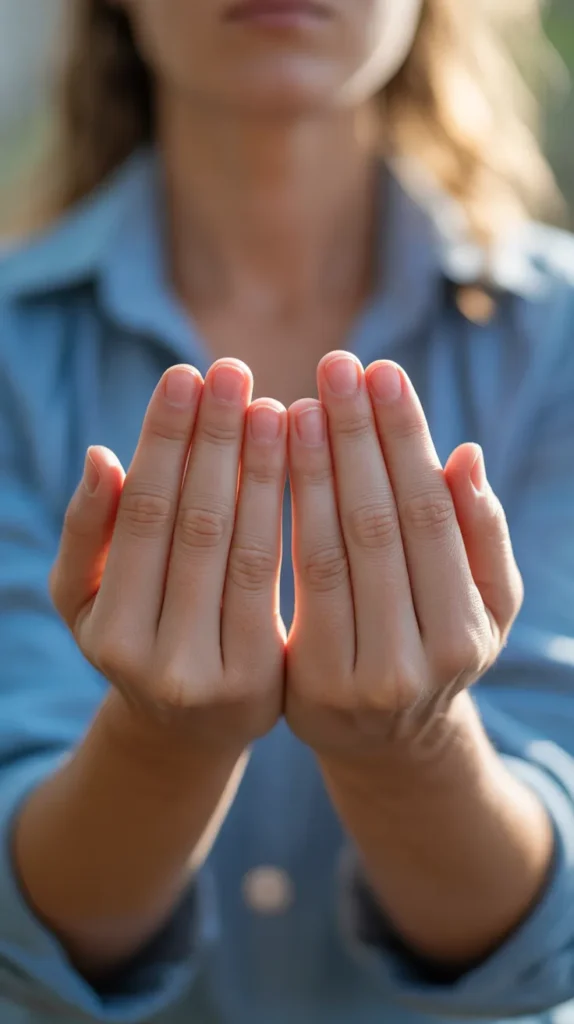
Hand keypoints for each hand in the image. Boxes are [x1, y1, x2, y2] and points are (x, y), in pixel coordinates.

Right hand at [51, 360, 286, 752]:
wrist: (190, 728)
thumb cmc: (137, 639)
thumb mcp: (86, 596)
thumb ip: (88, 531)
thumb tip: (102, 457)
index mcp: (107, 631)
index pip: (142, 515)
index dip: (166, 441)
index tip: (187, 376)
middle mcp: (159, 663)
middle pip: (198, 526)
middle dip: (218, 441)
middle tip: (235, 370)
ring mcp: (220, 678)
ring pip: (250, 551)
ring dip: (265, 469)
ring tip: (277, 405)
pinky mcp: (273, 682)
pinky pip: (289, 581)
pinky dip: (300, 516)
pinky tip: (311, 461)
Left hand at [285, 352, 522, 761]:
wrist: (383, 740)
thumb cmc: (436, 649)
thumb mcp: (486, 606)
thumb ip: (481, 538)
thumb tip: (466, 456)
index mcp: (467, 632)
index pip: (428, 514)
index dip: (403, 439)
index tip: (380, 373)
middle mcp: (415, 663)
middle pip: (376, 525)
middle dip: (354, 437)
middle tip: (335, 364)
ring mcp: (354, 681)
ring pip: (325, 551)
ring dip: (307, 469)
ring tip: (294, 402)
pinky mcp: (302, 688)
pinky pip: (285, 584)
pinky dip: (275, 518)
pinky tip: (261, 463)